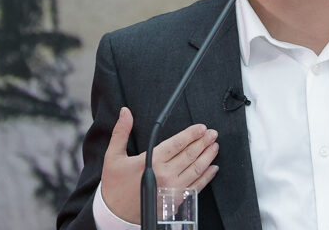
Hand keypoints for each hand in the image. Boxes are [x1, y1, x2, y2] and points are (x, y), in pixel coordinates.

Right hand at [101, 107, 219, 222]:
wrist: (114, 215)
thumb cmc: (114, 186)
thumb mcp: (113, 156)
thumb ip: (121, 132)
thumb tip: (125, 112)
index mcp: (151, 161)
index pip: (177, 143)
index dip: (192, 134)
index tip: (202, 128)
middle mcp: (165, 174)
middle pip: (190, 154)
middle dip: (204, 142)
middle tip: (213, 134)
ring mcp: (172, 188)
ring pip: (196, 169)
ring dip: (208, 156)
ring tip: (215, 146)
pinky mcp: (176, 200)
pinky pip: (197, 186)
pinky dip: (207, 176)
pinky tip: (213, 168)